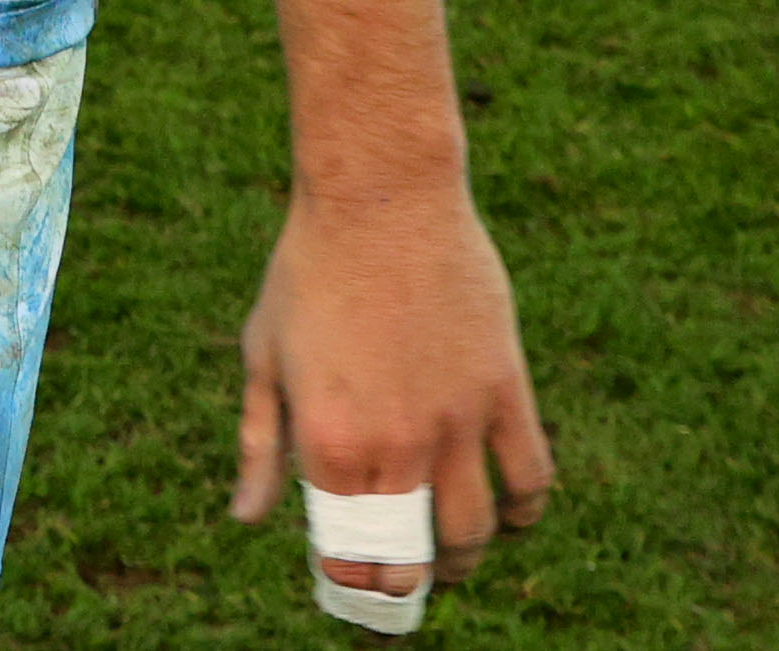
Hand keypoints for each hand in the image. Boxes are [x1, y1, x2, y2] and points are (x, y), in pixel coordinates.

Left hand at [232, 185, 553, 603]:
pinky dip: (526, 510)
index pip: (347, 551)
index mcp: (328, 442)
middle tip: (404, 574)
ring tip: (452, 554)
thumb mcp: (264, 356)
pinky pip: (531, 475)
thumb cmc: (310, 270)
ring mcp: (456, 420)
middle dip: (406, 582)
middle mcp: (395, 444)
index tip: (351, 577)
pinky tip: (512, 513)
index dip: (351, 579)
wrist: (379, 196)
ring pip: (475, 530)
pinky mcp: (504, 388)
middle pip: (413, 557)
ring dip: (464, 557)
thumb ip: (262, 444)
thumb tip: (247, 517)